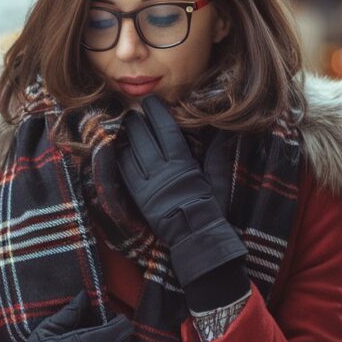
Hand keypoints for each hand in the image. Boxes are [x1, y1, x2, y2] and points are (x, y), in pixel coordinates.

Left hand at [115, 94, 246, 288]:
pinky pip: (123, 172)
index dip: (156, 112)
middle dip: (137, 121)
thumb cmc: (212, 210)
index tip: (151, 102)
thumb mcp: (218, 180)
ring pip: (130, 152)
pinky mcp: (138, 198)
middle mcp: (162, 171)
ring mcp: (147, 185)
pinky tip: (118, 149)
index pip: (165, 129)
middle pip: (143, 137)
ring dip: (125, 137)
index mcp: (183, 163)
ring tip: (123, 127)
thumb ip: (217, 153)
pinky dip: (119, 157)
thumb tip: (223, 131)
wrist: (197, 240)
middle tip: (134, 112)